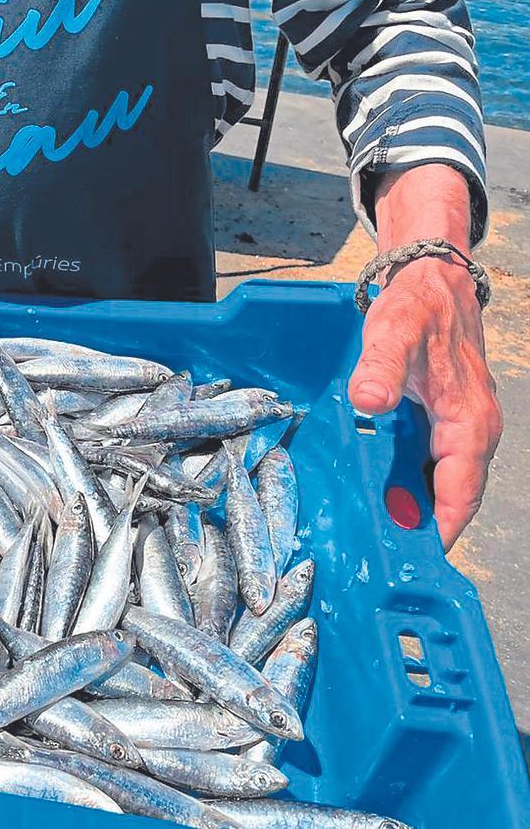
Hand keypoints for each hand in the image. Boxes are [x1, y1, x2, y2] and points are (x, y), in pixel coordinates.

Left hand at [348, 164, 501, 549]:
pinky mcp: (441, 422)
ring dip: (410, 507)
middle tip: (378, 556)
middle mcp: (470, 433)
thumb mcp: (394, 333)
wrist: (432, 281)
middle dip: (418, 528)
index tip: (413, 560)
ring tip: (370, 534)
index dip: (438, 530)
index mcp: (468, 423)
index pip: (458, 493)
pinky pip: (428, 464)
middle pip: (449, 497)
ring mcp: (458, 430)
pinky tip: (374, 492)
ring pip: (438, 483)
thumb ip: (380, 366)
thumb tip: (370, 399)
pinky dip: (405, 482)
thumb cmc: (419, 309)